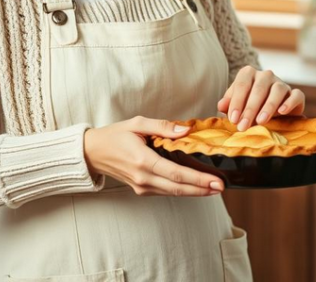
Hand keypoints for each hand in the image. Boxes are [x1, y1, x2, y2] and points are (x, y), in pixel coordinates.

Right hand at [83, 116, 224, 196]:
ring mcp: (142, 186)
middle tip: (222, 187)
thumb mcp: (138, 123)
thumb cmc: (115, 135)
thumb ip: (163, 127)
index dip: (198, 179)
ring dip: (195, 192)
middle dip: (202, 189)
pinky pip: (166, 191)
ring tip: (213, 188)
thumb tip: (186, 130)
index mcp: (143, 160)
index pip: (176, 173)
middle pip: (178, 188)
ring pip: (173, 193)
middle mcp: (143, 177)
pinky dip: (182, 190)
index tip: (216, 181)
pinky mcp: (142, 190)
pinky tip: (195, 186)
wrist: (93, 152)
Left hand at [217, 66, 305, 131]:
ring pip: (277, 90)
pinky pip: (296, 95)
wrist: (272, 111)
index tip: (233, 119)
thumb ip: (228, 104)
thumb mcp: (236, 105)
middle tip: (243, 126)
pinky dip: (289, 103)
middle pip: (258, 89)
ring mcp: (281, 83)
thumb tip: (221, 105)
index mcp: (249, 74)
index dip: (236, 102)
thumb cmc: (249, 106)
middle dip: (249, 109)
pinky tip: (282, 112)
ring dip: (268, 106)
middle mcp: (266, 75)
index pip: (241, 85)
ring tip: (261, 121)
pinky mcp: (295, 94)